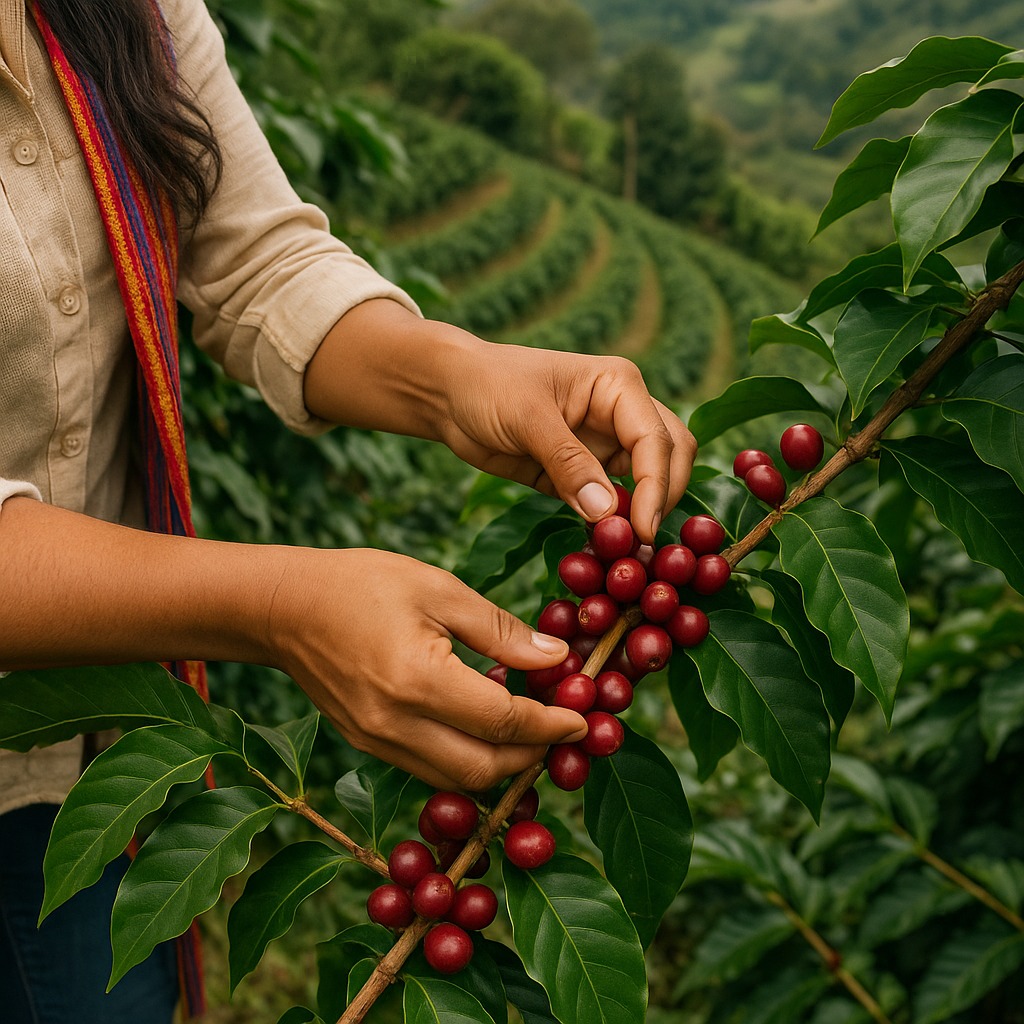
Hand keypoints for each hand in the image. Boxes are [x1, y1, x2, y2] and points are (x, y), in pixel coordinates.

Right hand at [266, 547, 587, 790]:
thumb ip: (500, 629)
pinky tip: (482, 729)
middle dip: (532, 755)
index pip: (503, 721)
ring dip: (500, 765)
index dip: (551, 724)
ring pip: (456, 781)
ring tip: (529, 731)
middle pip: (484, 769)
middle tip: (561, 727)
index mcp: (417, 681)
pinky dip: (465, 760)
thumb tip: (557, 656)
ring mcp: (376, 743)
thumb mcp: (438, 589)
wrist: (283, 607)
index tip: (584, 717)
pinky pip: (428, 770)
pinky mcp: (366, 745)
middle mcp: (395, 725)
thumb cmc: (361, 584)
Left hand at [305, 301, 696, 542]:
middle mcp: (623, 414)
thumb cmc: (488, 386)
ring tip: (623, 555)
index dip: (656, 486)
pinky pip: (611, 505)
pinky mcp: (585, 476)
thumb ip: (569, 462)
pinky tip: (601, 551)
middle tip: (640, 545)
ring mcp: (606, 446)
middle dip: (663, 500)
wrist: (448, 394)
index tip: (643, 530)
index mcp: (619, 386)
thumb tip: (608, 513)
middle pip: (671, 459)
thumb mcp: (527, 418)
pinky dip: (612, 527)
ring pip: (646, 486)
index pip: (657, 440)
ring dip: (640, 518)